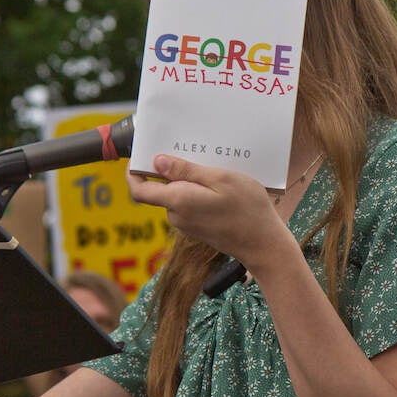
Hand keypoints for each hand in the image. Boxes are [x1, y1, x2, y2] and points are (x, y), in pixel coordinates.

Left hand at [127, 154, 292, 264]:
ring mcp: (187, 224)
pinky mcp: (197, 228)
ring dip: (188, 181)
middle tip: (190, 152)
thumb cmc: (247, 209)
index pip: (139, 190)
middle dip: (170, 171)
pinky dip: (197, 193)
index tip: (138, 157)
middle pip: (160, 189)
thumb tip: (157, 162)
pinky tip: (218, 187)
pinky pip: (189, 205)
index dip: (133, 173)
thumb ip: (186, 171)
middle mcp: (177, 215)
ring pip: (177, 196)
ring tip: (212, 169)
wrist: (263, 244)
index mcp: (178, 200)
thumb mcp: (220, 179)